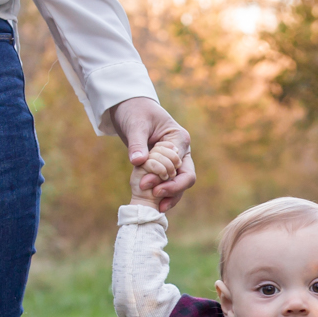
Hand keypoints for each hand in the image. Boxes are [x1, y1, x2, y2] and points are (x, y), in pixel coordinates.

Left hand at [110, 97, 195, 211]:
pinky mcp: (166, 166)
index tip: (145, 184)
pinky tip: (155, 203)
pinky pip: (169, 182)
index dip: (166, 178)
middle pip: (186, 177)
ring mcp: (175, 160)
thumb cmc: (135, 112)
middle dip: (173, 190)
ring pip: (180, 183)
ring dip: (170, 196)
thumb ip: (137, 144)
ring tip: (157, 208)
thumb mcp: (135, 125)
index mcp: (179, 138)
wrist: (131, 108)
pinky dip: (163, 192)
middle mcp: (182, 151)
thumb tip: (137, 162)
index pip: (180, 164)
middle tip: (155, 197)